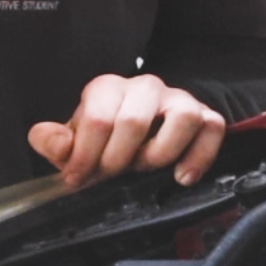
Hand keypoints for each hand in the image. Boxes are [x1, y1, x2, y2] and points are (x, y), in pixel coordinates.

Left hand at [28, 73, 225, 189]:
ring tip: (146, 170)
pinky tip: (181, 177)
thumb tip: (52, 142)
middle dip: (119, 158)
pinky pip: (213, 127)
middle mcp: (144, 87)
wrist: (135, 136)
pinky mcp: (206, 116)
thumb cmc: (102, 141)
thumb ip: (54, 143)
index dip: (85, 154)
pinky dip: (200, 155)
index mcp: (107, 88)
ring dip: (161, 152)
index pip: (97, 118)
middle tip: (112, 175)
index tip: (77, 178)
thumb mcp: (71, 143)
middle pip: (135, 120)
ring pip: (182, 116)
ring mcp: (179, 99)